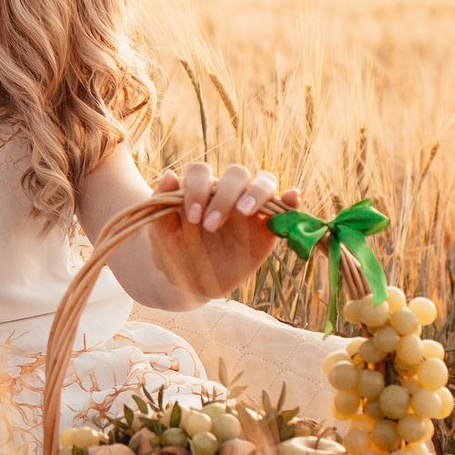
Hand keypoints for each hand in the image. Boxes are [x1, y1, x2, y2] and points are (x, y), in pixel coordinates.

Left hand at [146, 163, 298, 304]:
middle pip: (236, 173)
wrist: (190, 282)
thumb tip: (168, 173)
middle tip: (210, 226)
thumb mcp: (163, 235)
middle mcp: (227, 193)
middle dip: (224, 195)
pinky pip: (285, 207)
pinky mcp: (268, 227)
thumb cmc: (175, 253)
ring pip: (263, 182)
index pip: (202, 172)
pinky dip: (291, 199)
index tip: (192, 217)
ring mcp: (250, 208)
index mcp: (200, 189)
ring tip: (244, 211)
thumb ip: (162, 205)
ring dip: (257, 192)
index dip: (197, 188)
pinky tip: (292, 196)